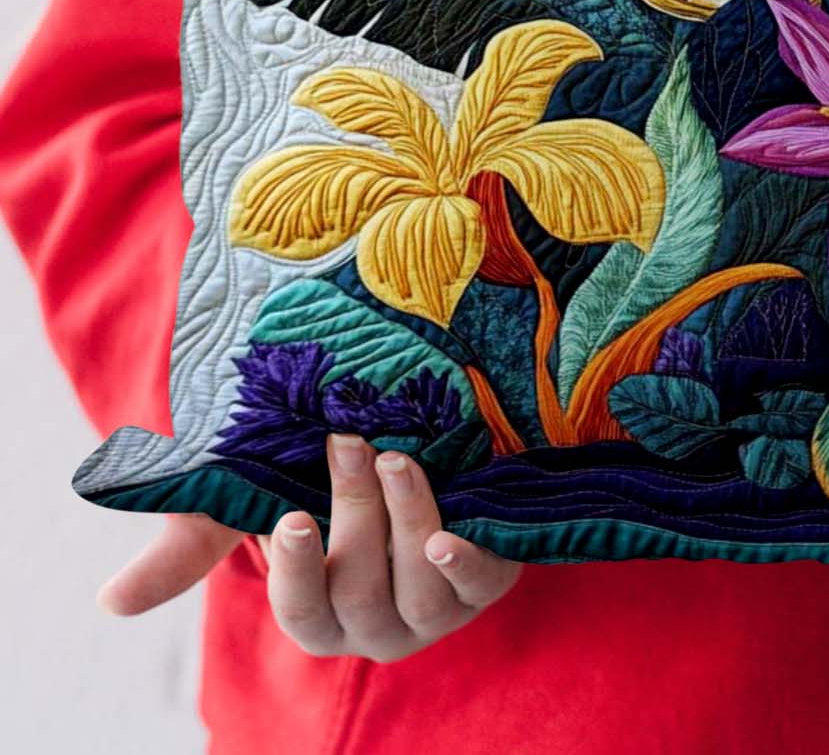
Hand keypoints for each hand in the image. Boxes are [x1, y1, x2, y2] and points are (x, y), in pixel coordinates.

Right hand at [99, 435, 521, 661]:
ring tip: (397, 460)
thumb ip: (190, 544)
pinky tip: (451, 536)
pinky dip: (468, 564)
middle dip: (354, 512)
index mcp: (317, 614)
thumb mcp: (250, 500)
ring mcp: (434, 609)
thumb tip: (110, 604)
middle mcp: (375, 624)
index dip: (297, 571)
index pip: (302, 612)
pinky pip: (482, 588)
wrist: (406, 437)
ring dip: (407, 520)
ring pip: (417, 588)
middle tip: (348, 444)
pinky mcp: (485, 581)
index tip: (290, 518)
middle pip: (360, 588)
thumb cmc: (314, 477)